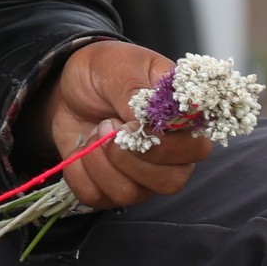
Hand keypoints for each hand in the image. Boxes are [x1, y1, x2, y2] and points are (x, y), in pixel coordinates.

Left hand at [37, 39, 211, 210]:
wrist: (70, 85)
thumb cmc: (105, 70)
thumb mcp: (118, 66)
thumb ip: (135, 91)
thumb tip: (143, 120)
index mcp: (181, 121)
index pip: (196, 149)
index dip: (163, 144)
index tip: (130, 124)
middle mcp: (169, 155)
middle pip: (170, 182)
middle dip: (129, 159)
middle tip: (107, 126)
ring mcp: (141, 176)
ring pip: (132, 194)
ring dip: (101, 164)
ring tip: (94, 133)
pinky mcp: (110, 187)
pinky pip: (98, 198)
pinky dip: (80, 174)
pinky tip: (80, 149)